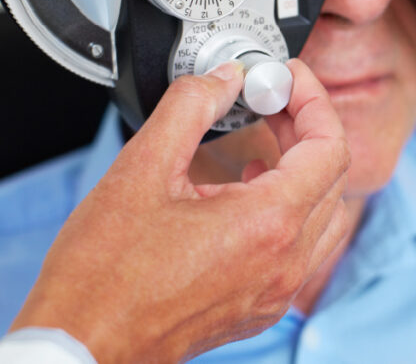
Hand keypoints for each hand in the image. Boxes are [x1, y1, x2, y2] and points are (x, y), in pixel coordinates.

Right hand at [10, 59, 350, 362]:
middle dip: (306, 128)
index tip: (288, 78)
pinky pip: (304, 249)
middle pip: (332, 177)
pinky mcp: (261, 306)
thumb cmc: (103, 275)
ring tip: (265, 142)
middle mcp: (286, 262)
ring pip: (326, 215)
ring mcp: (277, 290)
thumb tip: (223, 78)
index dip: (314, 100)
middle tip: (271, 101)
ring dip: (305, 170)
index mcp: (268, 224)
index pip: (329, 146)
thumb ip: (190, 108)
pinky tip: (251, 191)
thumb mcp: (141, 169)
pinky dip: (294, 209)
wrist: (83, 346)